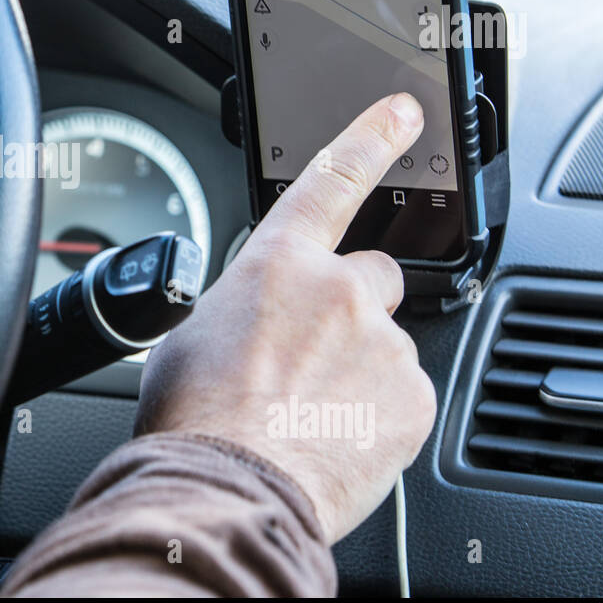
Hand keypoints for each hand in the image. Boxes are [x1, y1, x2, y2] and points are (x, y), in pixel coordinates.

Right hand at [136, 93, 436, 543]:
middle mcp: (340, 292)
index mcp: (279, 265)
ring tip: (309, 414)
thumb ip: (238, 308)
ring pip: (384, 344)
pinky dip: (376, 414)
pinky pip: (402, 396)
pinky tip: (334, 438)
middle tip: (311, 359)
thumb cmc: (195, 420)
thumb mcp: (189, 338)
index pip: (333, 179)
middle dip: (348, 309)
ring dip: (358, 370)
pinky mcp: (413, 400)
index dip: (371, 138)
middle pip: (370, 277)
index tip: (403, 113)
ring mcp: (383, 346)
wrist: (227, 490)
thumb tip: (248, 323)